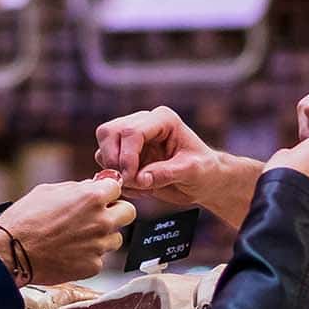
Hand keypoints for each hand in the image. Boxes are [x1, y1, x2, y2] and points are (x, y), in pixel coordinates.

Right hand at [0, 178, 135, 284]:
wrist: (11, 252)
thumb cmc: (24, 220)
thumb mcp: (48, 191)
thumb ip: (77, 188)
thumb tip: (92, 185)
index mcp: (92, 198)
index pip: (117, 188)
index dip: (106, 192)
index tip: (102, 196)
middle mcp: (101, 221)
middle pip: (129, 213)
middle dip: (116, 212)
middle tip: (100, 216)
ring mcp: (99, 245)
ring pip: (116, 238)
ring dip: (104, 236)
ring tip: (79, 237)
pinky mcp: (94, 266)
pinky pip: (101, 257)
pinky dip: (90, 255)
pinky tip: (72, 252)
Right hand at [95, 106, 262, 224]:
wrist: (204, 181)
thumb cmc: (205, 171)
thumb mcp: (193, 172)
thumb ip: (167, 173)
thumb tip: (140, 178)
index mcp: (163, 119)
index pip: (131, 131)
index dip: (127, 156)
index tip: (133, 179)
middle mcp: (144, 123)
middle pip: (109, 133)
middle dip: (115, 161)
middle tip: (130, 183)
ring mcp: (132, 138)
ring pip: (103, 148)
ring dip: (116, 172)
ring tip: (142, 187)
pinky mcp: (126, 154)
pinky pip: (107, 165)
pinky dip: (118, 180)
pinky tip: (140, 188)